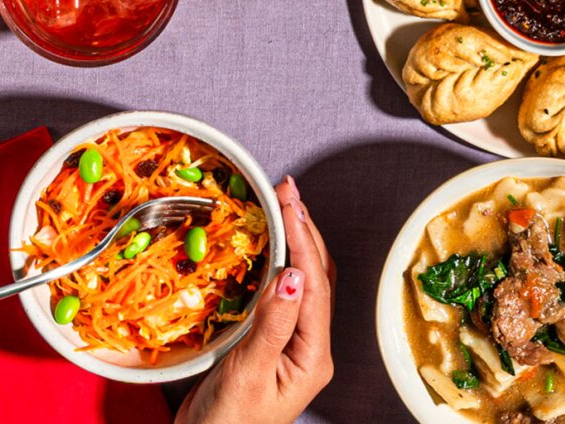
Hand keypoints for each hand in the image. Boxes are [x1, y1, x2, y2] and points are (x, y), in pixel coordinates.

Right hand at [174, 177, 334, 423]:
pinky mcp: (269, 345)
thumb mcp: (248, 374)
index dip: (302, 238)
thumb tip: (294, 275)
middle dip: (303, 229)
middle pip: (316, 277)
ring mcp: (291, 345)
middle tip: (286, 190)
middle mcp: (309, 347)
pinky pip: (280, 295)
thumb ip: (272, 324)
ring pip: (301, 283)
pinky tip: (266, 246)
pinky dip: (276, 264)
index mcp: (313, 356)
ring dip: (293, 242)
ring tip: (280, 205)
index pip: (315, 285)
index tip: (289, 201)